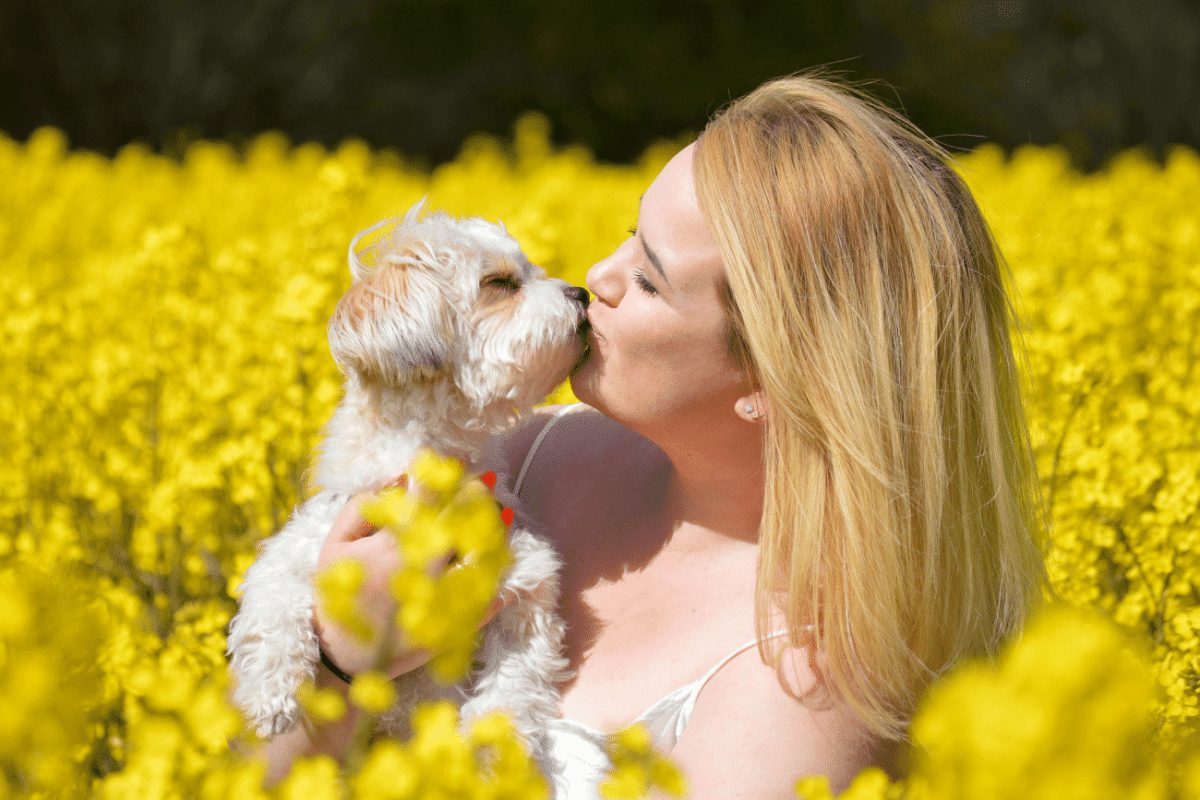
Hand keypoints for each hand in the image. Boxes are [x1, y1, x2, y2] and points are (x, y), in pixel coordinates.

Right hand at [312, 475, 507, 680]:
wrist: (341, 656)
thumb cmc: (338, 594)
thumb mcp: (333, 546)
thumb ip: (361, 507)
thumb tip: (399, 480)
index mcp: (391, 548)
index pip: (428, 501)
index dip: (447, 477)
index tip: (459, 464)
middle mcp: (420, 571)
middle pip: (461, 524)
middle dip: (477, 499)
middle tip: (487, 483)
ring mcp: (440, 601)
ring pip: (481, 559)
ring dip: (495, 533)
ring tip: (503, 515)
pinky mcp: (453, 627)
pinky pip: (488, 600)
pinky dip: (500, 577)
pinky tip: (506, 557)